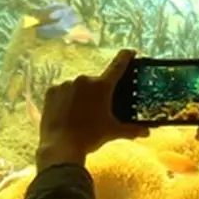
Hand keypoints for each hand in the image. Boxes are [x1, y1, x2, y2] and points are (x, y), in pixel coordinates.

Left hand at [36, 49, 148, 168]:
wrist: (61, 147)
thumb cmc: (90, 138)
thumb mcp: (112, 132)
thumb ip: (131, 130)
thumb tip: (147, 132)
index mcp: (101, 87)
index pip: (117, 66)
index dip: (125, 57)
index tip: (130, 51)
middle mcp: (84, 80)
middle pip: (95, 82)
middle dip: (97, 93)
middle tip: (97, 110)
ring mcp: (66, 84)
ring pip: (78, 87)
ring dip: (81, 96)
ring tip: (80, 116)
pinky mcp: (52, 91)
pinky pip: (62, 92)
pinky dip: (66, 100)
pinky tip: (67, 114)